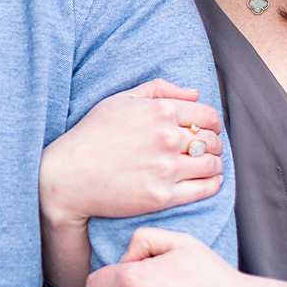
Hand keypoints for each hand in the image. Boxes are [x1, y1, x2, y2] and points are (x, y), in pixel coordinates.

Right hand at [40, 80, 222, 226]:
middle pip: (212, 140)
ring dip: (215, 163)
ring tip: (208, 164)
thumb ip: (160, 89)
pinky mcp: (163, 196)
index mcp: (160, 111)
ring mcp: (166, 169)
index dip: (212, 122)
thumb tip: (195, 93)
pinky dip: (213, 184)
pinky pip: (203, 189)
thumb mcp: (122, 99)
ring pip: (212, 164)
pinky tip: (208, 181)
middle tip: (207, 148)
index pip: (207, 115)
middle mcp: (167, 138)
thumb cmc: (94, 133)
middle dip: (213, 142)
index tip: (208, 128)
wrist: (71, 175)